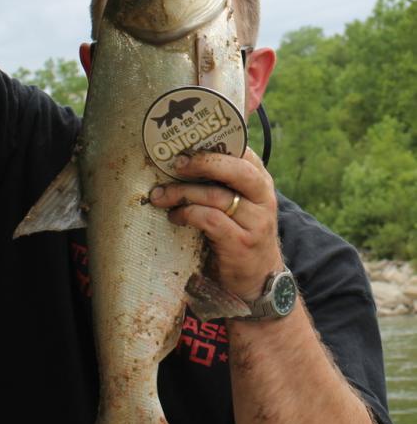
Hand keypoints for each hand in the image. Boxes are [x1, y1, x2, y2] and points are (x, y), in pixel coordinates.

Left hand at [149, 148, 282, 300]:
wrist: (257, 282)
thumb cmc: (239, 234)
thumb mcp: (238, 204)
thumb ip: (221, 182)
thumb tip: (181, 156)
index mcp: (260, 182)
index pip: (243, 151)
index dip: (215, 142)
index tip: (187, 140)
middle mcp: (263, 198)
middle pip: (235, 168)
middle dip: (201, 162)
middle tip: (175, 162)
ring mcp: (255, 222)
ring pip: (215, 195)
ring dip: (182, 193)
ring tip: (160, 195)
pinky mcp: (241, 244)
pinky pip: (210, 220)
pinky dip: (187, 214)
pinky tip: (175, 217)